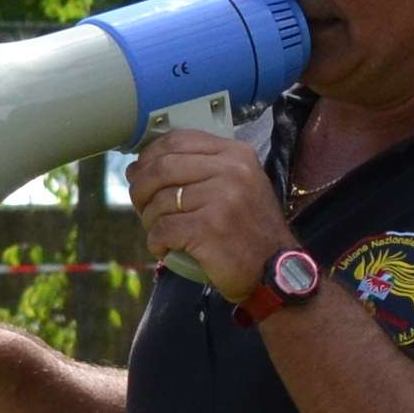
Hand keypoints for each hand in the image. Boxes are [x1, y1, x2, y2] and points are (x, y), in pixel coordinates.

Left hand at [130, 125, 288, 299]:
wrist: (277, 272)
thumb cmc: (250, 230)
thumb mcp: (237, 186)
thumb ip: (197, 169)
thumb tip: (136, 167)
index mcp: (237, 155)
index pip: (177, 141)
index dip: (149, 157)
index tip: (142, 174)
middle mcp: (232, 171)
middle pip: (161, 168)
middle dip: (140, 189)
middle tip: (141, 206)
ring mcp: (222, 199)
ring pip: (159, 201)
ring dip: (149, 220)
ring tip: (161, 232)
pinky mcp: (209, 228)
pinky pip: (163, 229)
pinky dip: (156, 242)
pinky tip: (165, 248)